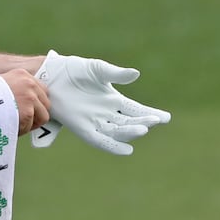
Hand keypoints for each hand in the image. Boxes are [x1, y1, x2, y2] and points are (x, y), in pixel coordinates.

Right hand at [0, 67, 50, 136]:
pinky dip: (21, 130)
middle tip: (24, 120)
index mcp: (22, 74)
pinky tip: (9, 126)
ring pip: (42, 117)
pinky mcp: (28, 112)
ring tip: (15, 123)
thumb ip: (13, 89)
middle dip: (37, 114)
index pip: (42, 89)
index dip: (36, 102)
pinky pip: (31, 126)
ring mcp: (30, 98)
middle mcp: (29, 84)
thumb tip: (23, 103)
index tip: (30, 109)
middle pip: (46, 103)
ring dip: (30, 123)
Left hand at [30, 51, 170, 154]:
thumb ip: (116, 74)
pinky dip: (113, 146)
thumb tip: (136, 74)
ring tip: (144, 128)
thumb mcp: (98, 70)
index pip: (137, 110)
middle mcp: (107, 113)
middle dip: (144, 121)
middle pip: (130, 122)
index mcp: (113, 100)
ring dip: (131, 131)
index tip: (166, 118)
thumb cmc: (75, 70)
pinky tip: (128, 150)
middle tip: (157, 121)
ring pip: (118, 131)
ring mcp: (95, 121)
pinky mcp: (82, 128)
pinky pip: (100, 140)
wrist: (52, 76)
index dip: (151, 114)